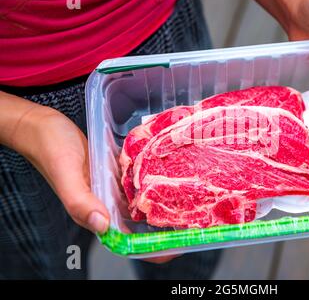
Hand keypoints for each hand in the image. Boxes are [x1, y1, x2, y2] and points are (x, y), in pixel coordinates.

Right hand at [11, 104, 175, 262]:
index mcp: (95, 214)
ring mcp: (112, 190)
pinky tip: (171, 177)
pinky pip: (137, 184)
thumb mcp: (66, 175)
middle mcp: (107, 206)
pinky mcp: (115, 175)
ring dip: (163, 207)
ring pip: (141, 206)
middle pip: (139, 227)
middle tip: (195, 222)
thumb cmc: (51, 150)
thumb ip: (81, 202)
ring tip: (191, 203)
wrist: (44, 127)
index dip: (151, 249)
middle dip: (165, 229)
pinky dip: (153, 184)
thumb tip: (103, 226)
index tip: (177, 244)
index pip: (126, 242)